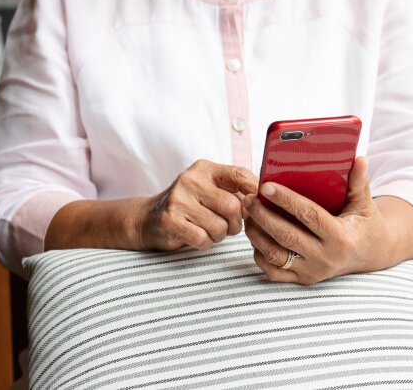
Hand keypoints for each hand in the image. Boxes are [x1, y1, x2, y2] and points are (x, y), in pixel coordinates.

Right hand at [137, 159, 257, 250]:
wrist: (148, 217)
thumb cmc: (188, 205)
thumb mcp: (208, 188)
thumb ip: (234, 189)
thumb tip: (264, 200)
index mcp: (204, 168)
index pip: (240, 174)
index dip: (255, 192)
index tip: (257, 205)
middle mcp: (190, 180)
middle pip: (232, 206)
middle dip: (236, 223)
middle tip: (229, 226)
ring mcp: (177, 199)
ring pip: (219, 226)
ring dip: (219, 235)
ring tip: (210, 230)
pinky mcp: (169, 220)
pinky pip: (203, 239)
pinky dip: (205, 243)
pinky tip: (198, 236)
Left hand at [243, 156, 412, 284]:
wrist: (369, 254)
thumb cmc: (363, 223)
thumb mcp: (364, 203)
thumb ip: (359, 182)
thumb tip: (359, 159)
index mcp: (342, 238)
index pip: (309, 215)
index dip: (286, 199)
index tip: (266, 185)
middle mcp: (327, 259)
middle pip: (286, 236)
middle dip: (262, 216)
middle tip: (248, 198)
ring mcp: (313, 272)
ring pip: (275, 255)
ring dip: (256, 234)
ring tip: (247, 213)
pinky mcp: (303, 280)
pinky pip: (273, 271)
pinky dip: (258, 253)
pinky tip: (255, 234)